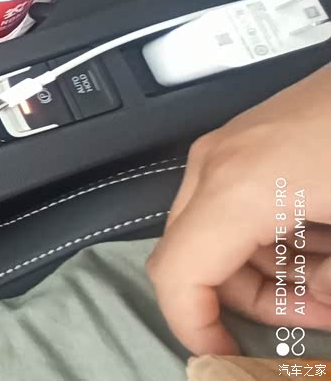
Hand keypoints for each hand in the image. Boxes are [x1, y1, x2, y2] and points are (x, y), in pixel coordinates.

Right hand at [148, 64, 330, 354]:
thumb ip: (330, 283)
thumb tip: (318, 310)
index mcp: (239, 186)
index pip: (177, 275)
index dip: (195, 328)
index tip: (225, 355)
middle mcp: (220, 164)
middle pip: (194, 259)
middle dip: (251, 303)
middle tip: (314, 319)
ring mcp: (232, 147)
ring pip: (214, 234)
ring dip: (268, 272)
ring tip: (330, 281)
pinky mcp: (252, 138)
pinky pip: (235, 205)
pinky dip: (272, 238)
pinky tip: (324, 243)